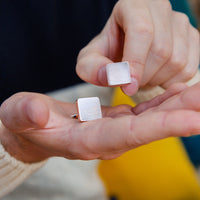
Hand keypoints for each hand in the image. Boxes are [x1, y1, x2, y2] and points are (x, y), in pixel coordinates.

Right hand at [1, 85, 199, 162]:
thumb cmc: (27, 122)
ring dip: (178, 108)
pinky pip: (145, 114)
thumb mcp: (20, 116)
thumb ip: (26, 114)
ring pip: (151, 120)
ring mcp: (114, 130)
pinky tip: (179, 94)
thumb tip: (36, 112)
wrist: (34, 128)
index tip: (193, 120)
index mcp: (86, 140)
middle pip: (149, 129)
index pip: (128, 135)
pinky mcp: (116, 122)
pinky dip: (164, 105)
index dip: (160, 128)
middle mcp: (107, 139)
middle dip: (181, 116)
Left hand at [76, 0, 199, 95]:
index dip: (135, 62)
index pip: (141, 31)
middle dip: (143, 76)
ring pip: (177, 62)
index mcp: (133, 5)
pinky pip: (188, 70)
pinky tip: (155, 76)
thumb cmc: (108, 52)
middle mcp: (160, 9)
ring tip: (141, 77)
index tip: (128, 86)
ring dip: (155, 80)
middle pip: (161, 50)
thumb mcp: (91, 58)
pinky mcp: (192, 38)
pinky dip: (169, 82)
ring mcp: (180, 23)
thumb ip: (93, 67)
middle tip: (130, 81)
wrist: (125, 48)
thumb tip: (112, 77)